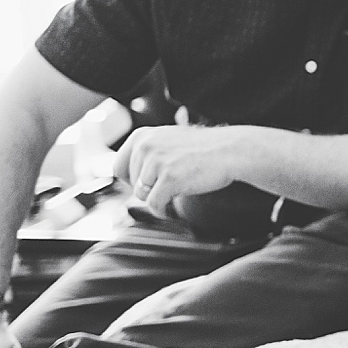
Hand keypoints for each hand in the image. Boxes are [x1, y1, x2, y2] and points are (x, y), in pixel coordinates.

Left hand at [114, 125, 245, 216]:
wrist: (230, 151)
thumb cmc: (204, 148)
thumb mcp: (168, 140)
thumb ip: (147, 152)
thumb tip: (128, 175)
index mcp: (142, 136)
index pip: (118, 167)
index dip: (132, 180)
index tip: (146, 184)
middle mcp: (145, 146)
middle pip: (131, 184)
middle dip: (148, 189)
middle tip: (167, 187)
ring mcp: (157, 162)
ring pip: (142, 195)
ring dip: (157, 198)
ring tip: (174, 191)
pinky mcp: (169, 178)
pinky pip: (154, 205)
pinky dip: (162, 211)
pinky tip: (172, 206)